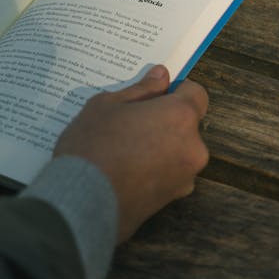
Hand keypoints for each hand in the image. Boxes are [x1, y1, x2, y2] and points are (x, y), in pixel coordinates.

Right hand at [54, 65, 208, 241]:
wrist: (81, 202)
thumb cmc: (93, 145)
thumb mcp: (107, 105)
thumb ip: (141, 90)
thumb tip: (161, 76)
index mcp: (180, 116)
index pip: (196, 93)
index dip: (176, 90)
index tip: (154, 95)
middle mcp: (193, 147)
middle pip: (187, 124)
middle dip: (166, 121)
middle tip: (132, 124)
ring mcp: (186, 177)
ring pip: (178, 151)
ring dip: (162, 147)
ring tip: (126, 152)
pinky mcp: (173, 199)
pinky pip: (170, 174)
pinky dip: (155, 170)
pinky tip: (127, 172)